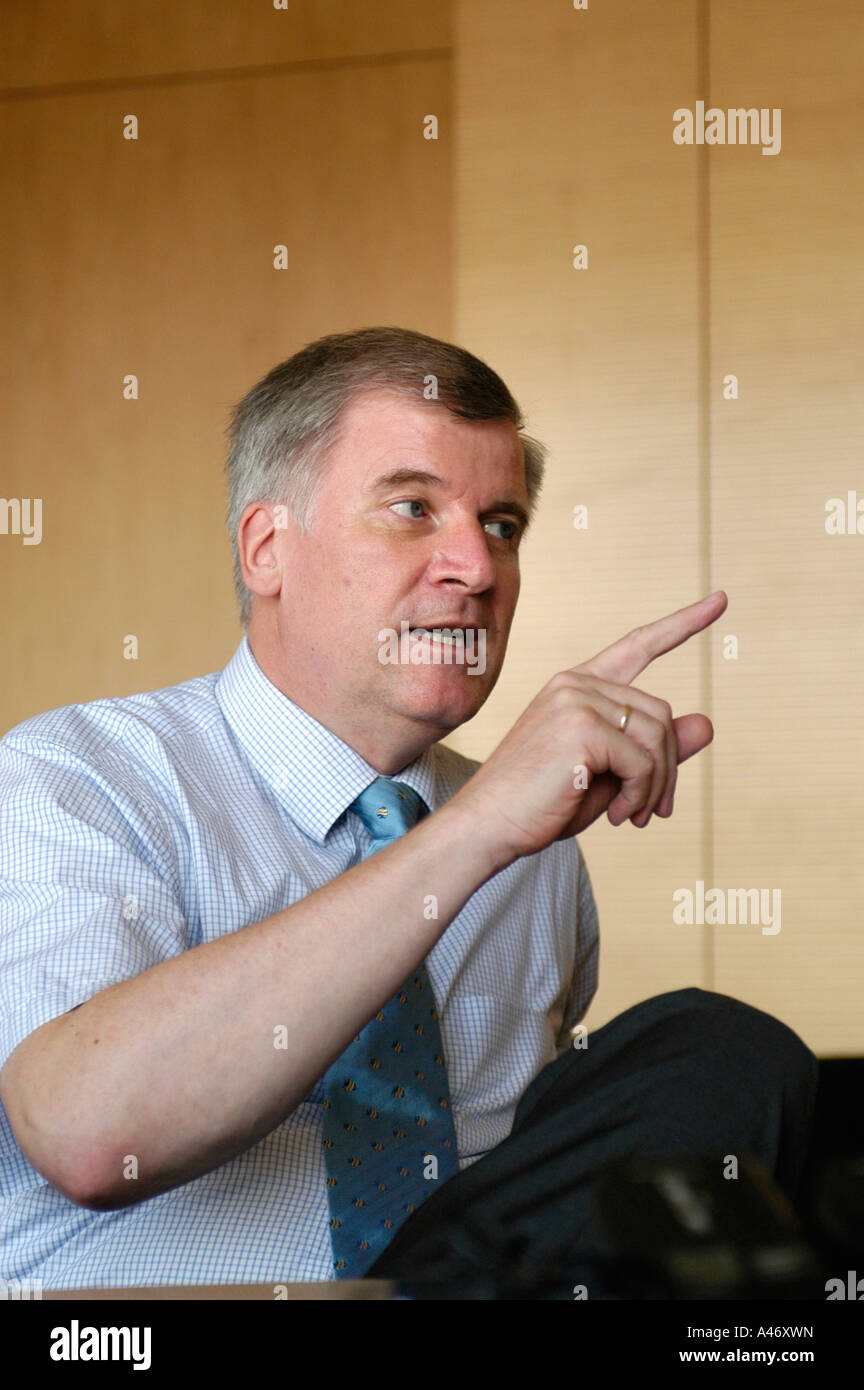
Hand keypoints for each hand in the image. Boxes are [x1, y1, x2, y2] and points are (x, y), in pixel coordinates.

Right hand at [450, 591, 726, 866]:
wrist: (488, 826)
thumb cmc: (541, 804)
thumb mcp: (609, 774)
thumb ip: (655, 748)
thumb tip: (708, 723)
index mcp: (577, 686)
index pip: (638, 645)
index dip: (682, 624)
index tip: (720, 600)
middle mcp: (575, 682)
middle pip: (661, 712)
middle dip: (667, 767)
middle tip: (652, 811)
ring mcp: (576, 699)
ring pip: (657, 736)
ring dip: (655, 786)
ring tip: (633, 816)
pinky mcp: (580, 726)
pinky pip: (643, 760)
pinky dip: (641, 794)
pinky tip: (619, 815)